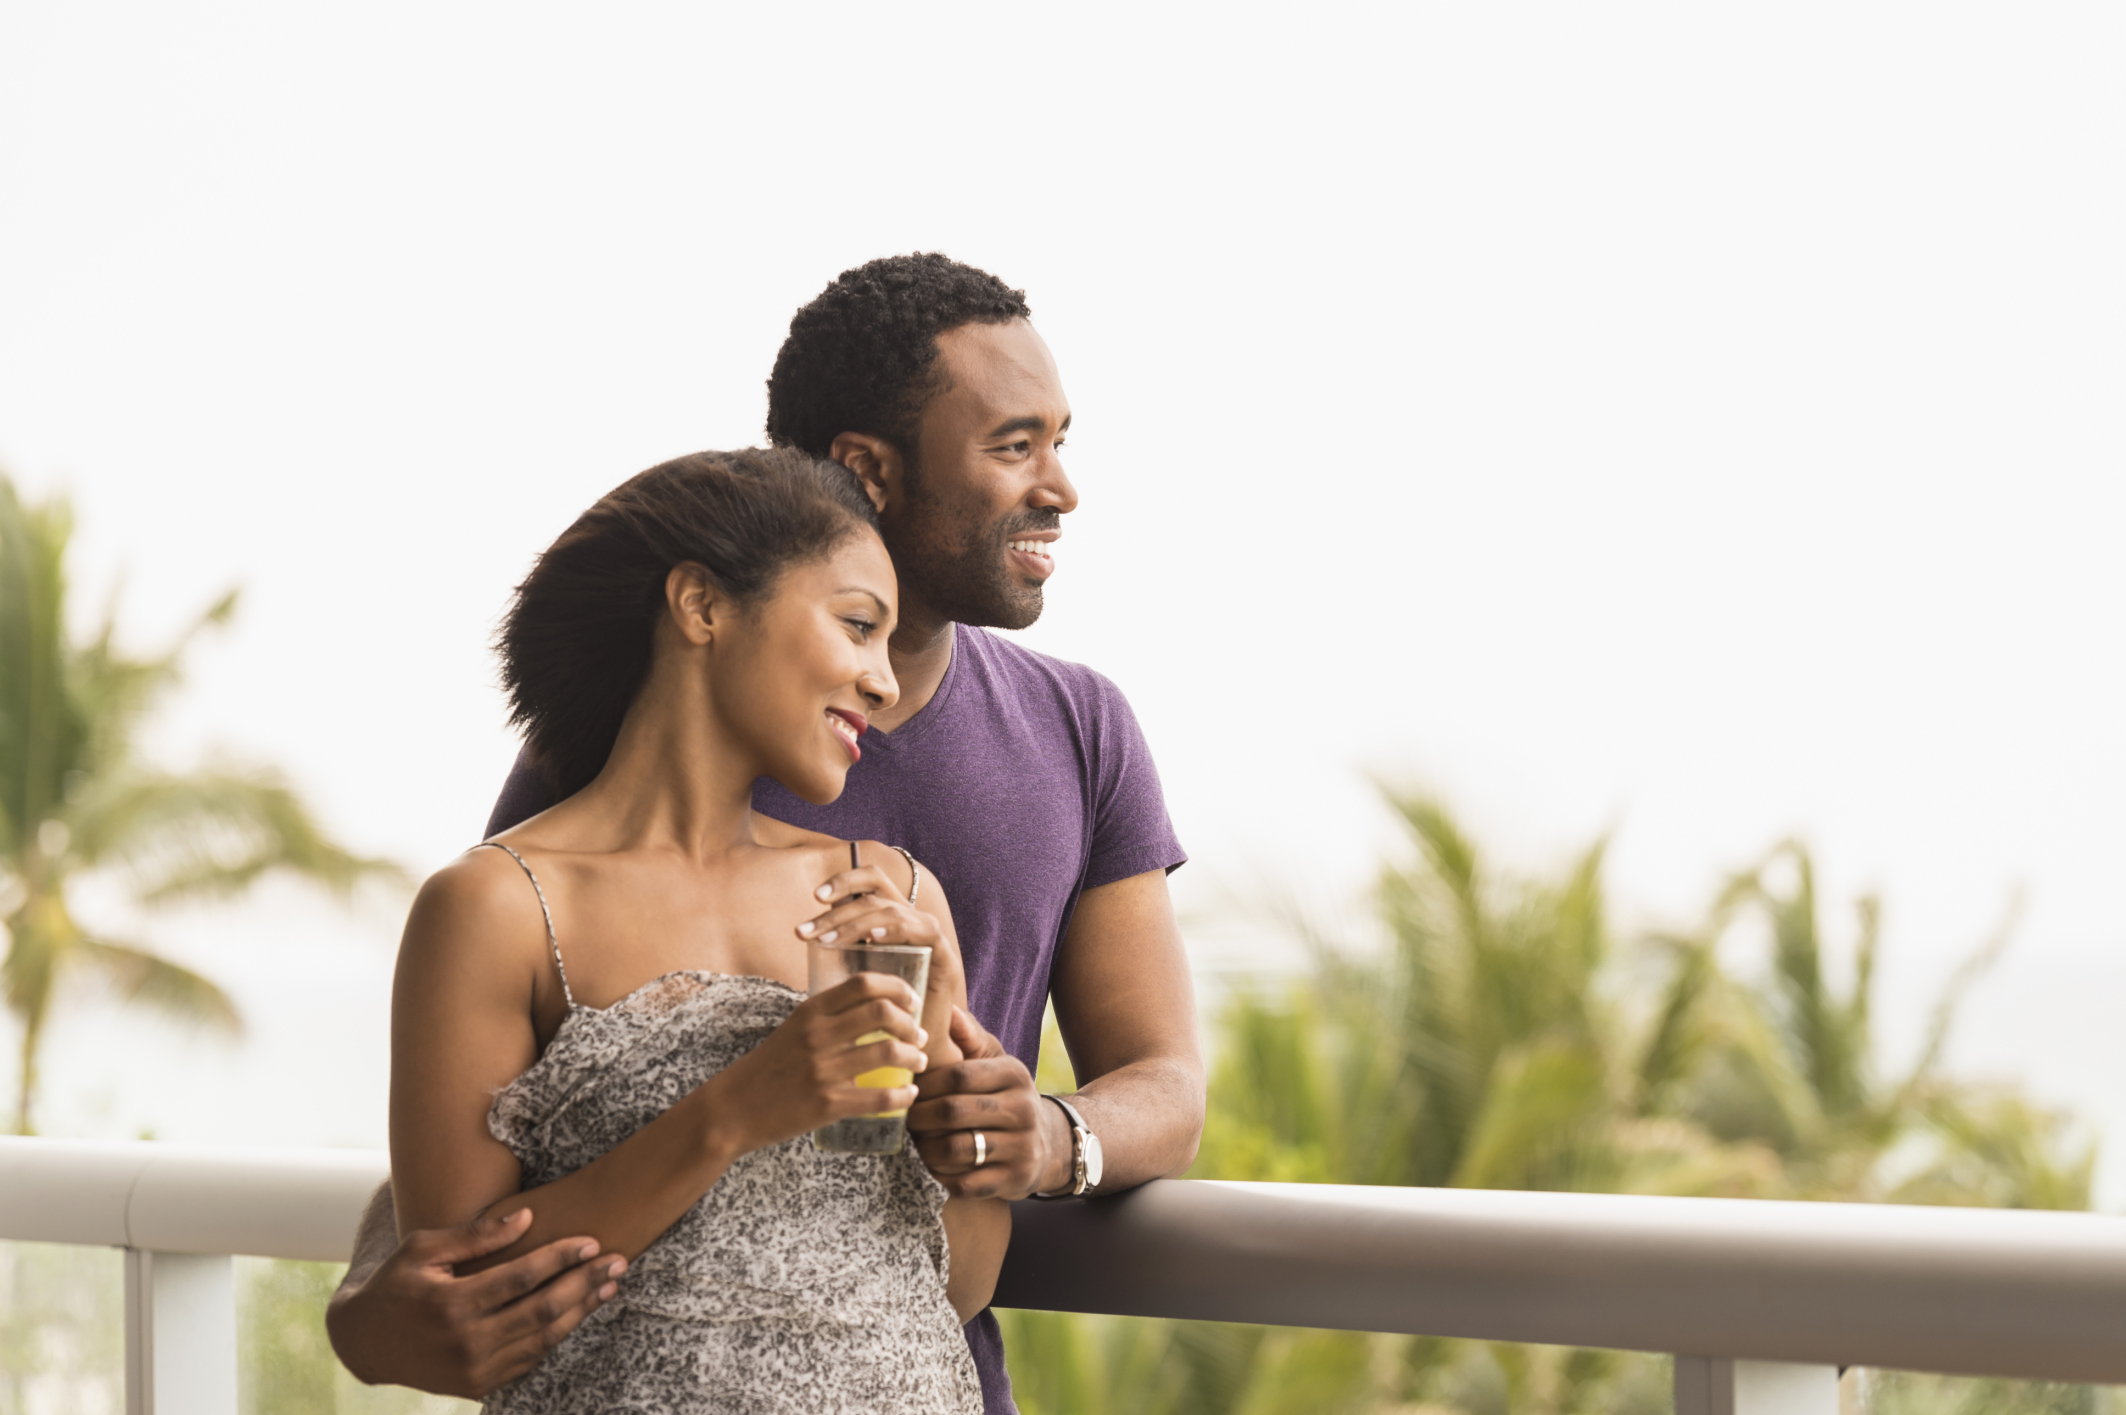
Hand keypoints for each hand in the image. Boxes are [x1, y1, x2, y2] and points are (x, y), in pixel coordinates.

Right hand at [325, 1208, 625, 1397]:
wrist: (364, 1343)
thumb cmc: (396, 1284)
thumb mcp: (424, 1249)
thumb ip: (476, 1235)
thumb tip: (527, 1216)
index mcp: (451, 1303)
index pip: (522, 1277)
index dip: (562, 1257)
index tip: (592, 1241)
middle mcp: (466, 1341)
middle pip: (543, 1309)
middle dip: (586, 1283)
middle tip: (620, 1261)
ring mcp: (473, 1369)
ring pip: (544, 1339)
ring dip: (582, 1311)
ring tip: (610, 1286)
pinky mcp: (477, 1386)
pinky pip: (529, 1360)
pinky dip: (557, 1336)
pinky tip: (579, 1312)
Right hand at [705, 973, 929, 1153]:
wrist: (733, 1108)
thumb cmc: (770, 1066)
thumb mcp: (794, 1028)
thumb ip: (828, 1015)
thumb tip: (871, 1004)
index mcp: (811, 1011)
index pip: (864, 984)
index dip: (898, 988)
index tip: (912, 1001)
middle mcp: (818, 1035)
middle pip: (883, 1012)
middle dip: (911, 1022)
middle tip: (919, 1035)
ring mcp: (823, 1070)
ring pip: (889, 1052)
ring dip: (914, 1057)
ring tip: (919, 1063)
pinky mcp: (827, 1104)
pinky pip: (880, 1097)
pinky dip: (904, 1095)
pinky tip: (909, 1094)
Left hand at [798, 859, 964, 996]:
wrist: (915, 1044)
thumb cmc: (881, 1009)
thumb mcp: (855, 971)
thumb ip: (841, 949)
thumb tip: (804, 930)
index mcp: (890, 917)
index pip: (871, 880)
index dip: (845, 881)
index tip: (816, 897)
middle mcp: (912, 919)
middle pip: (877, 891)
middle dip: (838, 909)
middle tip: (807, 931)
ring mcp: (931, 936)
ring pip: (893, 910)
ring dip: (856, 923)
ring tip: (828, 940)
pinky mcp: (946, 957)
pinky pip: (925, 931)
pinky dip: (897, 929)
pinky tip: (874, 938)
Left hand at [908, 1007, 1070, 1199]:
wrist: (1049, 1145)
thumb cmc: (1006, 1097)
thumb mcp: (996, 1063)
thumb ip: (970, 1038)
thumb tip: (947, 1009)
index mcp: (1014, 1074)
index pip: (959, 1074)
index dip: (926, 1083)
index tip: (908, 1089)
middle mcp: (1023, 1109)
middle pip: (954, 1111)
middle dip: (920, 1117)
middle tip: (904, 1119)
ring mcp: (1022, 1147)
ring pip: (957, 1149)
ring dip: (926, 1149)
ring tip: (917, 1143)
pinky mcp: (1015, 1180)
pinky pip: (966, 1182)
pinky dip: (943, 1176)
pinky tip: (936, 1166)